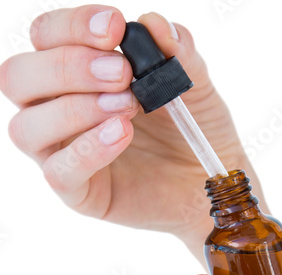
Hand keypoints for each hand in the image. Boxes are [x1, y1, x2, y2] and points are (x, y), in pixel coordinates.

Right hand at [0, 5, 265, 262]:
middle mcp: (59, 112)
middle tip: (121, 73)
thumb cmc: (193, 128)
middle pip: (17, 79)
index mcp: (77, 76)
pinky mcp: (79, 193)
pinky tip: (122, 133)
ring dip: (73, 109)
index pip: (44, 39)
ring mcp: (65, 154)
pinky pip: (59, 173)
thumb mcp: (192, 84)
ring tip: (127, 106)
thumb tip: (153, 24)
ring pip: (26, 128)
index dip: (70, 26)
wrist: (211, 180)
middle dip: (67, 67)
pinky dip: (87, 150)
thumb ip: (177, 53)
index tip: (115, 28)